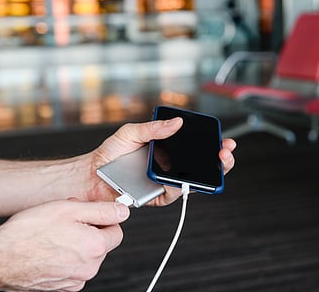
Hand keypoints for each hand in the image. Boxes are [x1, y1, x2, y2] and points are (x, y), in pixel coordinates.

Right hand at [0, 200, 129, 290]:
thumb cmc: (28, 233)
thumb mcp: (69, 209)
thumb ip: (101, 210)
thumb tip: (122, 211)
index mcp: (95, 247)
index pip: (116, 230)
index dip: (103, 219)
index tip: (90, 214)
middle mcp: (88, 267)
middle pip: (101, 244)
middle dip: (89, 229)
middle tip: (67, 221)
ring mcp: (74, 280)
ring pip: (86, 255)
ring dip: (77, 243)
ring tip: (54, 234)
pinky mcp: (62, 286)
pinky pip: (73, 267)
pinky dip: (66, 257)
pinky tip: (49, 248)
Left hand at [86, 118, 235, 205]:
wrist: (93, 173)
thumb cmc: (111, 152)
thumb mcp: (132, 132)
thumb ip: (154, 128)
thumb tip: (178, 122)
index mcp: (168, 150)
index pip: (196, 148)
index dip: (213, 145)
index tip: (223, 140)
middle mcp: (170, 166)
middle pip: (202, 166)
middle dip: (221, 160)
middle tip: (225, 151)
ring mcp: (166, 182)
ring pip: (193, 181)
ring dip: (209, 174)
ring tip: (217, 162)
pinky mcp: (158, 196)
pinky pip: (174, 193)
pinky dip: (182, 186)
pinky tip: (186, 178)